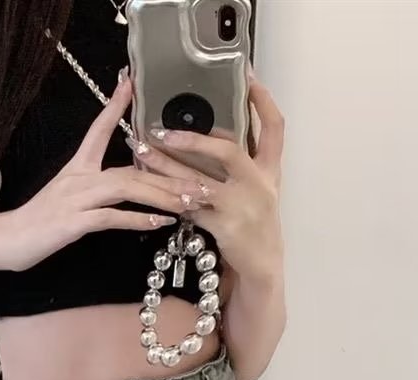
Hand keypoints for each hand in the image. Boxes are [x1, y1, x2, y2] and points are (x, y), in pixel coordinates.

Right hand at [0, 77, 208, 271]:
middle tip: (200, 182)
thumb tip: (124, 189)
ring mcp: (77, 199)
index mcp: (77, 168)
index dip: (115, 106)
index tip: (130, 83)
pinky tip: (159, 222)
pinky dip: (138, 219)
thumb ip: (95, 192)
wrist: (8, 240)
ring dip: (161, 196)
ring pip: (127, 188)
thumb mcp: (67, 199)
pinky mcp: (75, 222)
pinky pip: (112, 217)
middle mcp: (79, 177)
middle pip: (131, 168)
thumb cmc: (38, 223)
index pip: (99, 129)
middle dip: (168, 175)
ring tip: (188, 203)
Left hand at [130, 75, 285, 279]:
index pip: (274, 128)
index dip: (263, 101)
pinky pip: (191, 209)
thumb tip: (209, 135)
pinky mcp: (226, 227)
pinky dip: (171, 198)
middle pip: (229, 152)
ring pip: (200, 182)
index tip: (248, 76)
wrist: (262, 266)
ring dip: (168, 167)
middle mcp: (259, 185)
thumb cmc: (254, 225)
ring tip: (143, 152)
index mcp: (269, 171)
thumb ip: (240, 166)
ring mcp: (243, 207)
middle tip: (163, 130)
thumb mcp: (258, 191)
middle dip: (195, 140)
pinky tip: (152, 188)